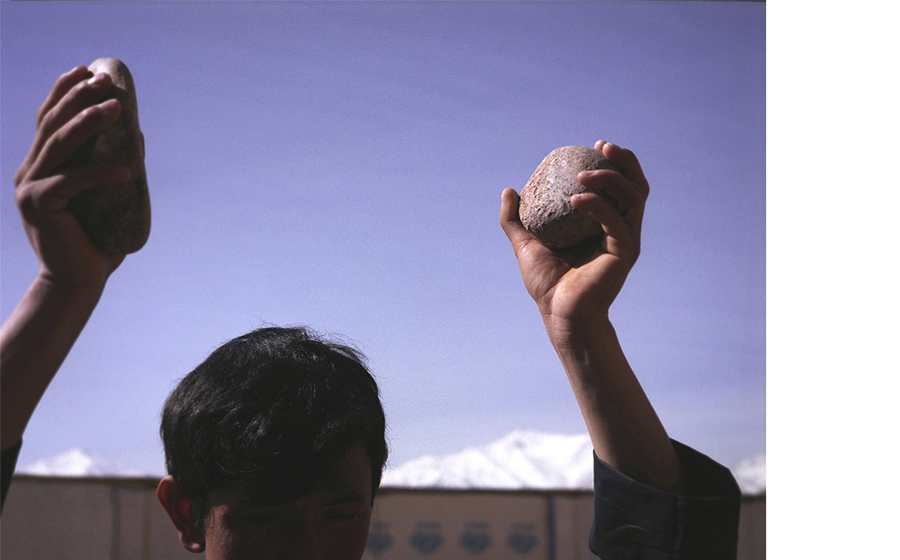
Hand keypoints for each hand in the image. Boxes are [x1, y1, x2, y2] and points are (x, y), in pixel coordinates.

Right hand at [14, 65, 131, 289]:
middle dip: (78, 97)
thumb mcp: (108, 196)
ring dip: (88, 123)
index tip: (85, 69)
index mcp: (40, 165)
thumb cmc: (96, 239)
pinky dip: (100, 174)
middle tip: (104, 80)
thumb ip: (115, 166)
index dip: (64, 91)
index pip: (48, 119)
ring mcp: (29, 187)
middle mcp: (29, 171)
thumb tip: (136, 133)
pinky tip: (126, 171)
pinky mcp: (38, 206)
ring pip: (59, 145)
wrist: (78, 281)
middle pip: (52, 124)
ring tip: (116, 108)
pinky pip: (72, 182)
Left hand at [500, 141, 649, 323]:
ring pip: (634, 196)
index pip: (620, 185)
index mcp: (605, 224)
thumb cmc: (548, 284)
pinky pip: (615, 220)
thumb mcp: (526, 244)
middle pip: (636, 185)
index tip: (595, 146)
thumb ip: (515, 219)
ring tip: (584, 173)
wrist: (559, 313)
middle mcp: (620, 228)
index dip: (614, 162)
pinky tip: (577, 199)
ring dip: (611, 177)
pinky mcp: (624, 251)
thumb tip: (508, 190)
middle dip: (624, 160)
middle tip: (602, 147)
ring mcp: (625, 239)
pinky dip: (598, 204)